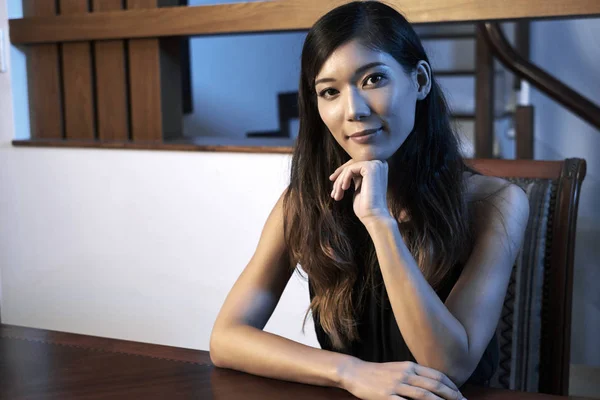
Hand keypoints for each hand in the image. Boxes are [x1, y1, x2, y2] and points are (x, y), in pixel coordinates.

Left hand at [329, 160, 391, 223]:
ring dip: (339, 182)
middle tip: (333, 191)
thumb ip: (356, 177)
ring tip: (336, 195)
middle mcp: (379, 164)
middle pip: (352, 164)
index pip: (356, 164)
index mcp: (378, 168)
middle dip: (339, 177)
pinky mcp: (371, 168)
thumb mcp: (360, 188)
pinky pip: (350, 169)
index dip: (343, 172)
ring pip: (349, 168)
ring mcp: (376, 164)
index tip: (332, 180)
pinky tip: (344, 189)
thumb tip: (344, 170)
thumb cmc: (366, 207)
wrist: (374, 216)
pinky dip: (344, 179)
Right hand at [340, 359, 465, 399]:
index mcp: (409, 366)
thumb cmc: (377, 373)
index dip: (451, 385)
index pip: (436, 375)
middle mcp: (405, 374)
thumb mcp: (398, 369)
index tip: (461, 395)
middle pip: (434, 385)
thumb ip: (413, 375)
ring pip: (424, 395)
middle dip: (452, 396)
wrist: (355, 372)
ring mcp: (396, 385)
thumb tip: (433, 384)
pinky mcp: (387, 397)